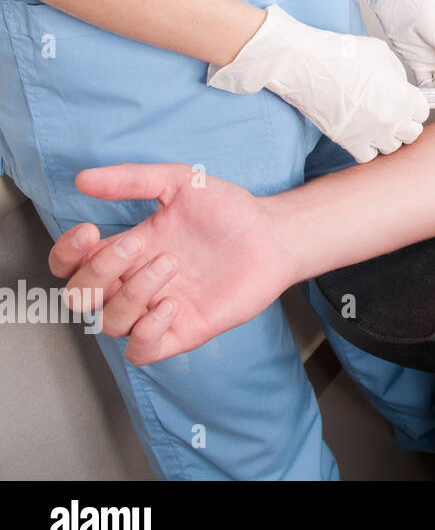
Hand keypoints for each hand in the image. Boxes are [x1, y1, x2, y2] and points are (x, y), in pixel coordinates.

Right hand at [48, 164, 297, 364]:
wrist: (273, 233)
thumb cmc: (228, 211)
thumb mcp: (180, 182)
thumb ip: (133, 179)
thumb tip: (83, 179)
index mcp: (128, 250)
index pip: (70, 265)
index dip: (65, 254)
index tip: (90, 231)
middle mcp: (136, 282)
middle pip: (80, 296)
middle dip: (98, 272)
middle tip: (139, 245)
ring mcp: (158, 309)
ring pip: (109, 323)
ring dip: (129, 295)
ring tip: (169, 265)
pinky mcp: (185, 329)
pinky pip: (141, 351)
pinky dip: (145, 332)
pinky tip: (171, 303)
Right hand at [206, 4, 429, 161]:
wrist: (308, 66)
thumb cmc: (342, 55)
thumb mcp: (383, 55)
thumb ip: (398, 76)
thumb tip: (400, 86)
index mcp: (404, 98)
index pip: (423, 112)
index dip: (414, 106)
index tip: (408, 103)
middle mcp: (392, 120)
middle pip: (412, 133)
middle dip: (405, 123)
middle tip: (394, 114)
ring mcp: (372, 134)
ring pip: (392, 147)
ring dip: (387, 137)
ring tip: (376, 124)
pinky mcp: (350, 143)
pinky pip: (368, 157)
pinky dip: (367, 148)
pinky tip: (361, 135)